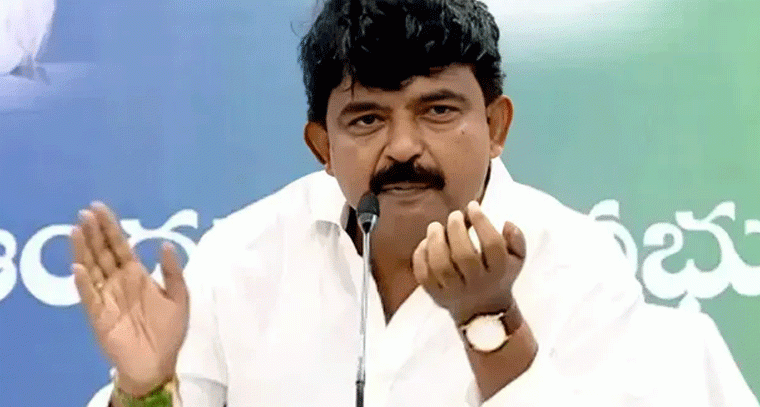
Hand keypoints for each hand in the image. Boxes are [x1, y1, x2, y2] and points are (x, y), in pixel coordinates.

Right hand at [69, 202, 188, 396]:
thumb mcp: (179, 298)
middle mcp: (118, 282)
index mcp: (136, 275)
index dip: (109, 227)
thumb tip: (166, 244)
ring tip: (77, 230)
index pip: (120, 245)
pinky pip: (89, 297)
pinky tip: (79, 268)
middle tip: (85, 212)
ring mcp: (106, 297)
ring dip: (83, 250)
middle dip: (93, 232)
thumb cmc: (169, 330)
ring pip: (91, 268)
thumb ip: (172, 272)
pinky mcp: (98, 316)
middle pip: (102, 252)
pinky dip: (84, 283)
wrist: (159, 363)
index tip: (98, 208)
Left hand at [412, 201, 525, 324]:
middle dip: (456, 229)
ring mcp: (455, 292)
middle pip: (464, 255)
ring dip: (435, 241)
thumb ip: (516, 239)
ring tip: (435, 226)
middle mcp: (478, 284)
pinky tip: (426, 243)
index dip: (482, 222)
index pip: (492, 245)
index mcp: (499, 272)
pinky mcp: (437, 296)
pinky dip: (421, 256)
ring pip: (441, 266)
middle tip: (454, 215)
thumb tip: (506, 223)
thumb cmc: (498, 274)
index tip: (473, 207)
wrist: (483, 311)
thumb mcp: (516, 259)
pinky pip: (424, 276)